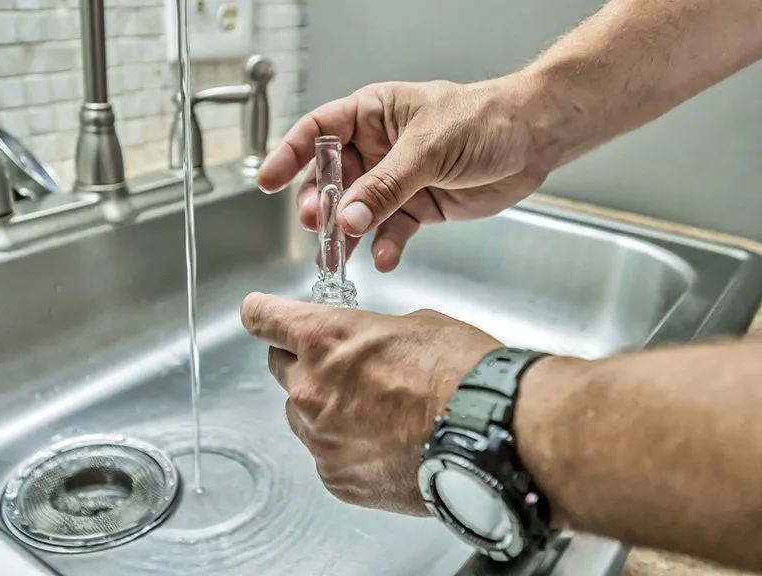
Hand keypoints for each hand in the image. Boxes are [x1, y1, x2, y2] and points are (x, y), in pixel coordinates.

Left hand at [240, 292, 501, 515]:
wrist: (493, 432)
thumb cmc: (462, 372)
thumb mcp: (414, 324)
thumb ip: (368, 333)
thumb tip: (364, 344)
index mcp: (324, 339)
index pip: (262, 318)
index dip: (263, 313)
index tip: (262, 314)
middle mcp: (310, 388)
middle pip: (280, 368)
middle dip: (304, 362)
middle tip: (344, 366)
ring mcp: (321, 438)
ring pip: (302, 415)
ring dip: (325, 407)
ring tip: (376, 409)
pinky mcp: (338, 477)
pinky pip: (327, 454)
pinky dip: (347, 446)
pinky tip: (384, 440)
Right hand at [257, 76, 553, 271]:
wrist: (532, 141)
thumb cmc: (483, 120)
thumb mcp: (427, 148)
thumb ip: (386, 186)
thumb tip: (349, 218)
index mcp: (371, 115)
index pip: (317, 132)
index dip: (289, 155)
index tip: (267, 181)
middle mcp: (376, 149)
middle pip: (332, 180)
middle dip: (322, 205)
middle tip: (319, 225)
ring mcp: (394, 181)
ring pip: (357, 212)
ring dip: (347, 236)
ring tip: (337, 258)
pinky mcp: (415, 208)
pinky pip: (389, 231)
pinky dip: (384, 247)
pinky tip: (384, 258)